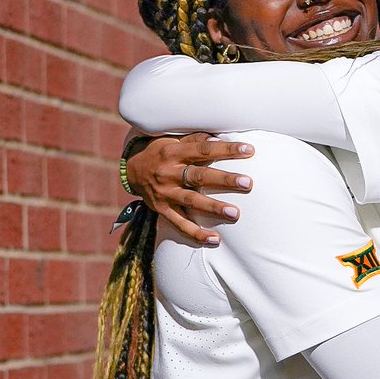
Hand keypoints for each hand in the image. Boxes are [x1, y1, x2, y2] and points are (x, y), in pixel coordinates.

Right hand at [125, 133, 254, 244]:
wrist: (131, 170)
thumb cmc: (161, 151)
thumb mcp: (174, 140)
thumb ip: (196, 140)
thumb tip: (219, 138)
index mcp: (173, 152)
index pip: (203, 150)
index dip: (225, 150)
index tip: (248, 150)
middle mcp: (168, 172)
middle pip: (199, 176)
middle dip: (224, 180)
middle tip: (247, 183)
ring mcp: (164, 193)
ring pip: (191, 201)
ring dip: (213, 208)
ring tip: (234, 213)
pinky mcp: (161, 210)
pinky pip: (179, 224)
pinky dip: (196, 233)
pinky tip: (214, 239)